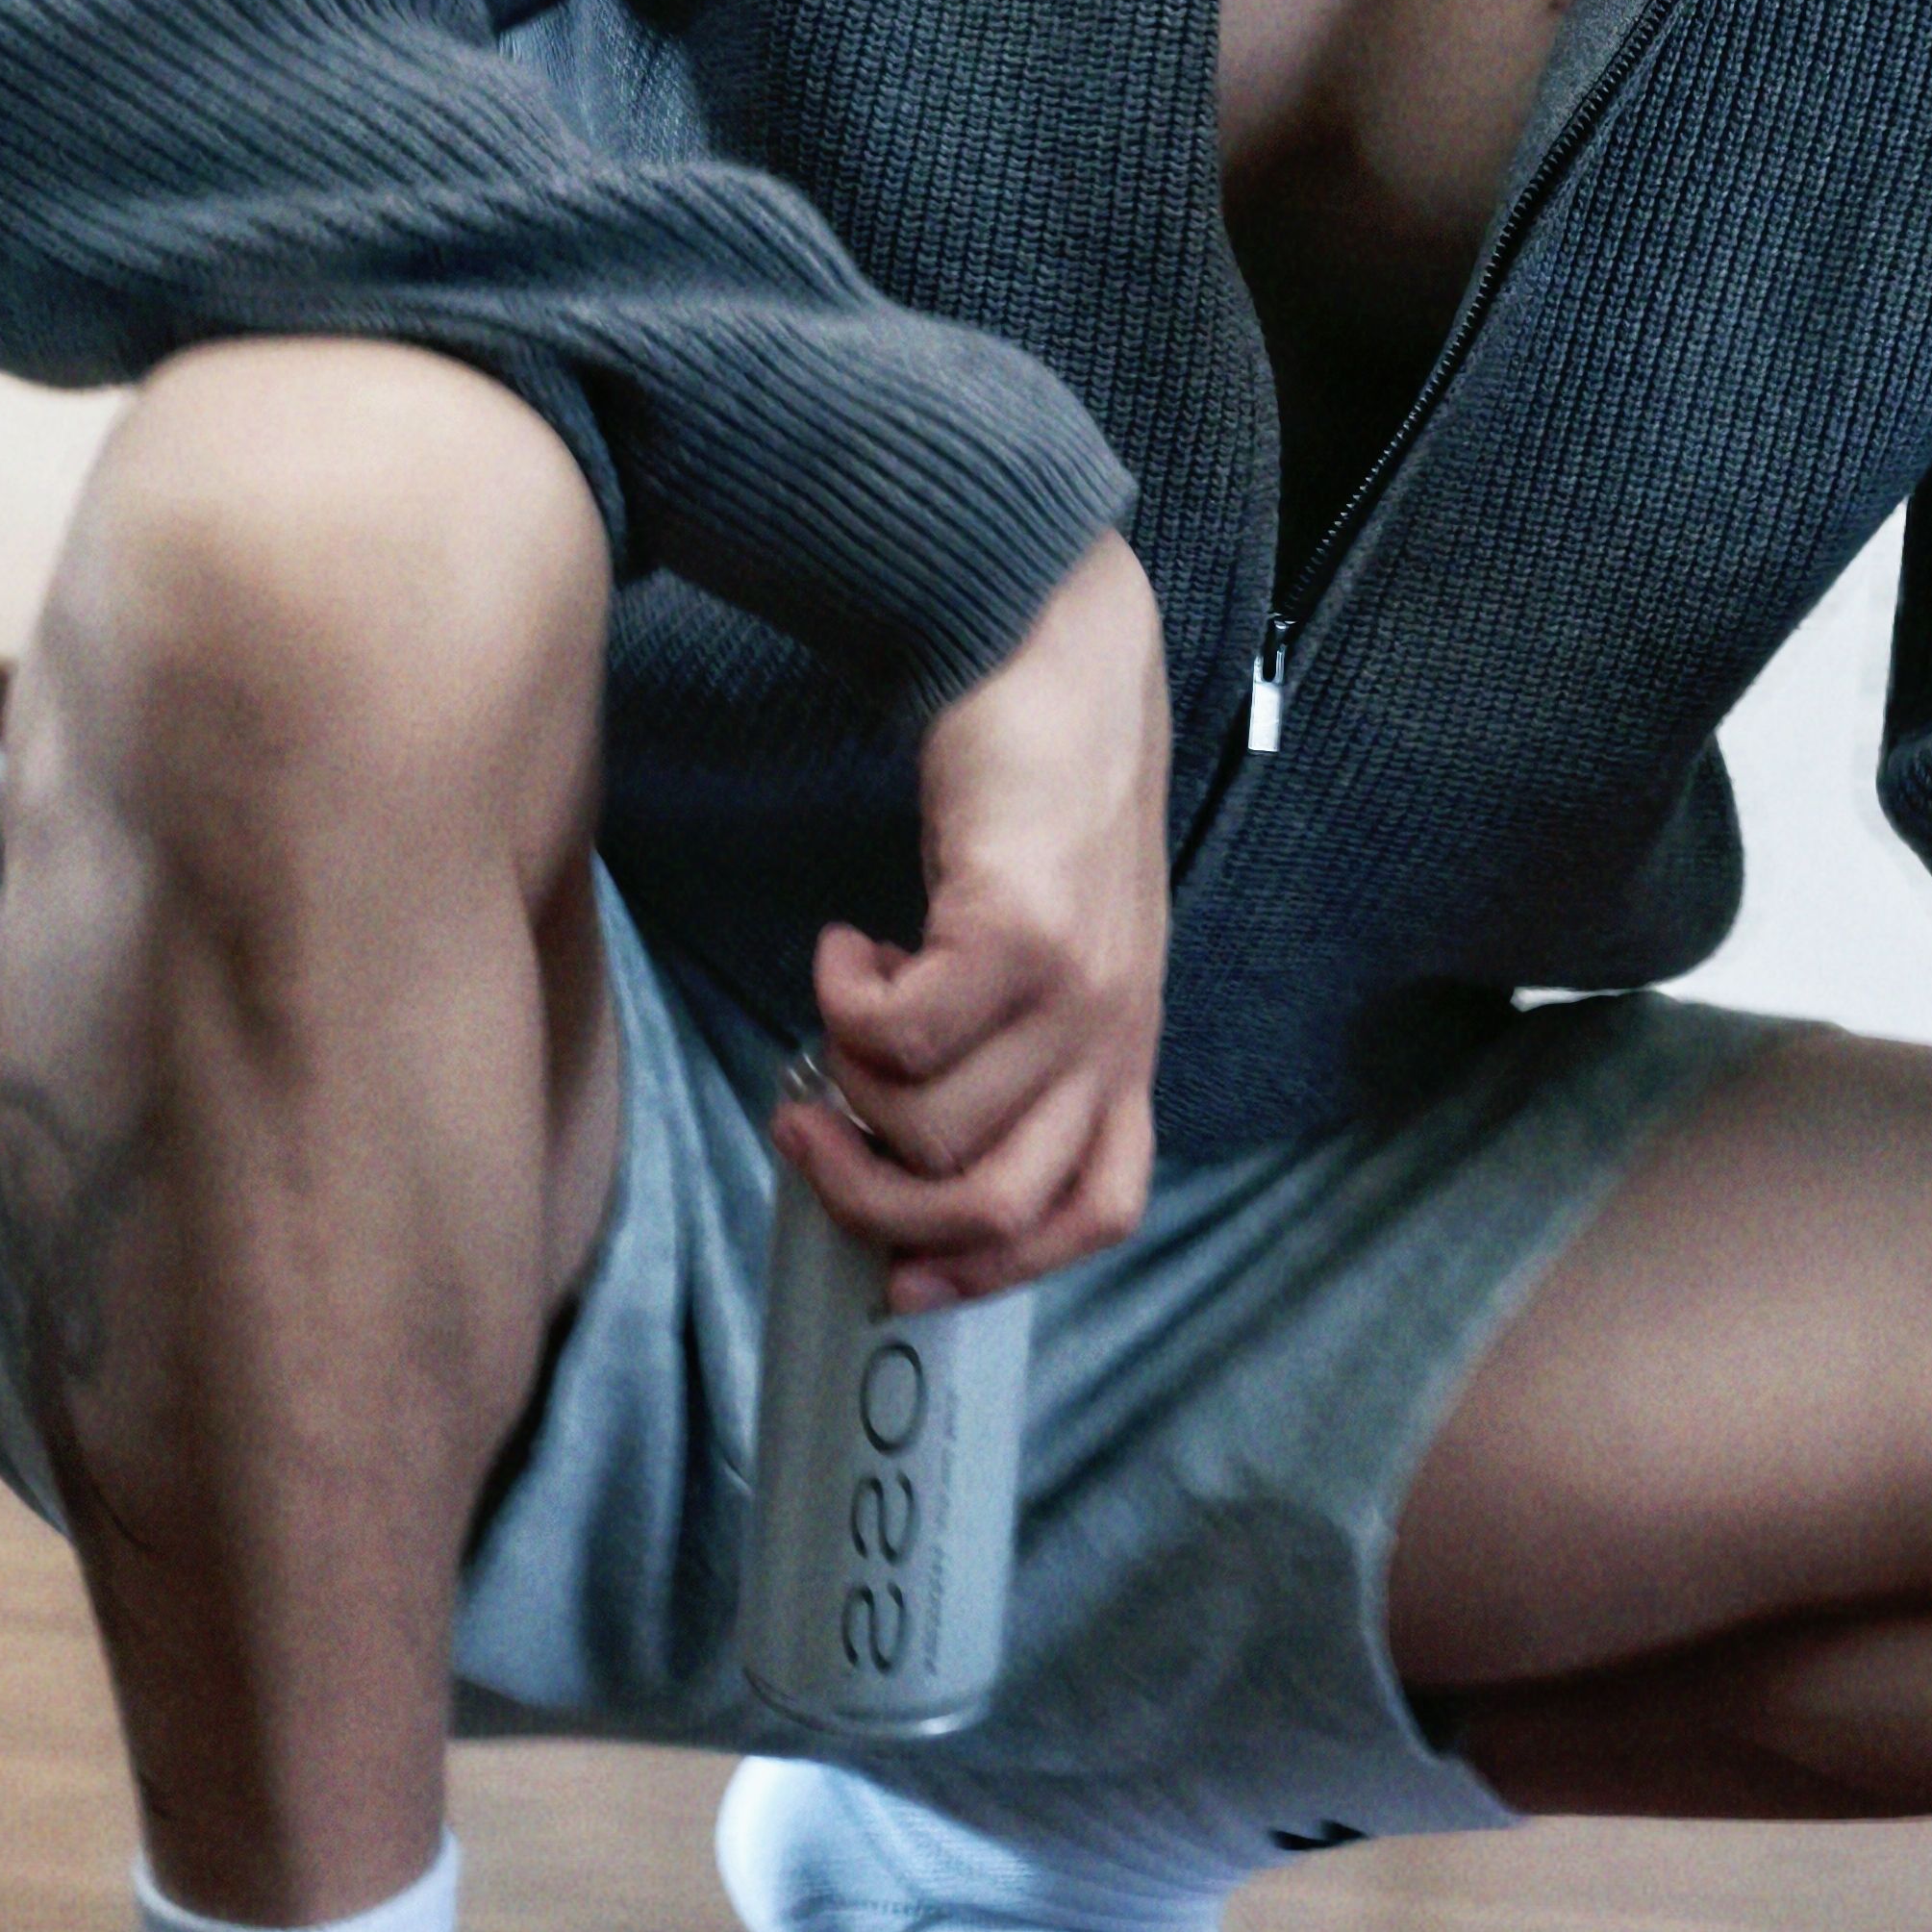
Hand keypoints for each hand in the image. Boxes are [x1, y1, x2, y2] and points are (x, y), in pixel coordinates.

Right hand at [773, 529, 1168, 1308]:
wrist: (1059, 654)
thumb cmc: (1038, 801)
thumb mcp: (1050, 945)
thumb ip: (1005, 1043)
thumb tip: (891, 1141)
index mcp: (1127, 1049)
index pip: (1094, 1211)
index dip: (993, 1268)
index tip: (897, 1277)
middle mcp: (1114, 1032)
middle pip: (995, 1200)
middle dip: (877, 1202)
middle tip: (805, 1132)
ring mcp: (1077, 988)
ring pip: (930, 1124)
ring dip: (848, 1078)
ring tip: (838, 998)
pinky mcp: (1021, 931)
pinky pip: (903, 1034)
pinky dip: (845, 1002)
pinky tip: (849, 944)